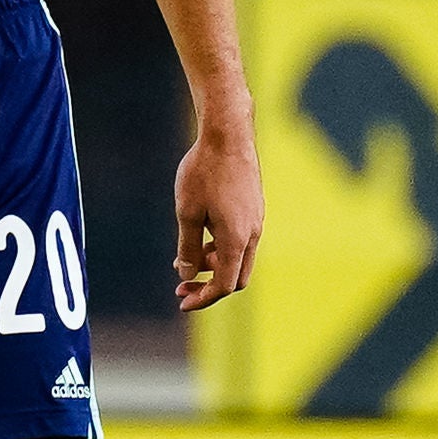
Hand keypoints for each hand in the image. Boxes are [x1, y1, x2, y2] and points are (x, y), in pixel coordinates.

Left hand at [171, 129, 261, 312]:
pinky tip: (199, 236)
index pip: (224, 285)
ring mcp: (255, 221)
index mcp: (236, 239)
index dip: (203, 299)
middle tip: (181, 287)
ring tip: (183, 259)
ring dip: (212, 266)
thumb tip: (187, 275)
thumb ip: (188, 248)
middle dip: (209, 287)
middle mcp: (252, 234)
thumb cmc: (204, 171)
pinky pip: (240, 241)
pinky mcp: (253, 209)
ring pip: (237, 258)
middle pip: (236, 278)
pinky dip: (220, 248)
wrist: (228, 135)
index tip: (182, 303)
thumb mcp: (187, 212)